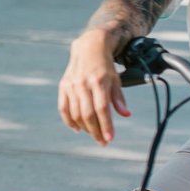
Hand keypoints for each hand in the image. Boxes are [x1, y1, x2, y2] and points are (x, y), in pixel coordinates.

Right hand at [59, 30, 130, 145]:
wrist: (88, 48)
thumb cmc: (105, 66)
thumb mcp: (116, 79)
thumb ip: (119, 98)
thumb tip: (126, 115)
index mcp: (99, 81)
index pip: (102, 108)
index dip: (106, 125)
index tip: (110, 138)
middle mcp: (84, 84)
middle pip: (88, 114)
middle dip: (96, 131)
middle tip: (103, 142)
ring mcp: (72, 85)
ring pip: (75, 113)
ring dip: (85, 128)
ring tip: (94, 134)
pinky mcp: (63, 86)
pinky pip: (63, 108)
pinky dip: (69, 121)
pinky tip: (78, 129)